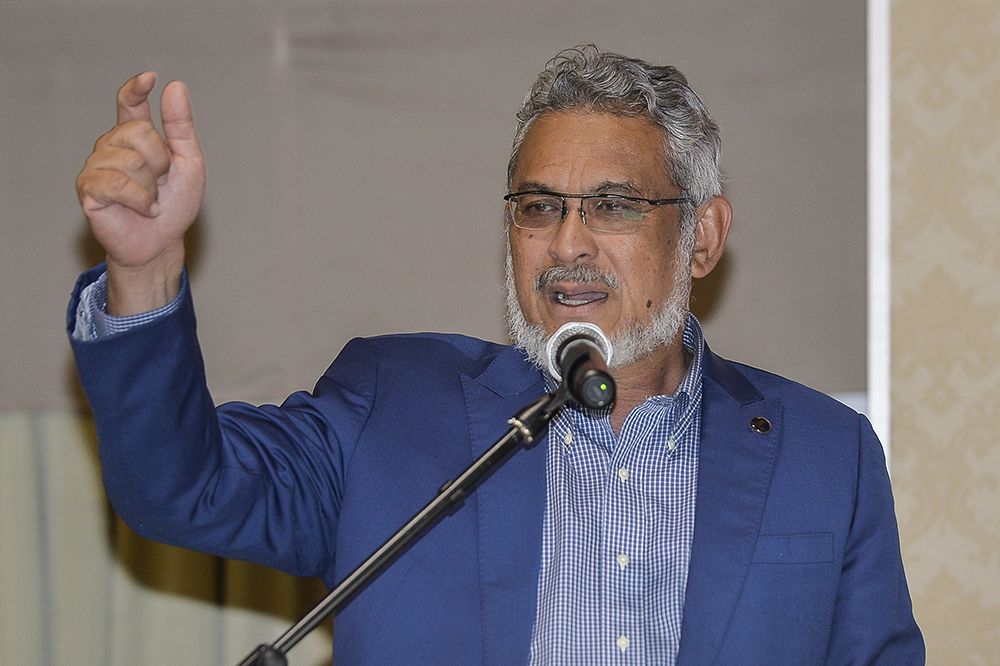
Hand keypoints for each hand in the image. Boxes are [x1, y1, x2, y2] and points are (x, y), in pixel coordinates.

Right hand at [76, 72, 205, 314]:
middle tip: (161, 184)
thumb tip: (175, 86)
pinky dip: (140, 200)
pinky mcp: (88, 188)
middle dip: (161, 161)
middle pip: (139, 131)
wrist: (161, 242)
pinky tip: (144, 210)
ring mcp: (96, 165)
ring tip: (150, 200)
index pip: (128, 103)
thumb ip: (181, 127)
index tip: (149, 78)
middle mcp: (111, 145)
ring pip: (130, 159)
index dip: (135, 89)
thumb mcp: (188, 163)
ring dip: (151, 186)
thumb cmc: (174, 204)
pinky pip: (118, 183)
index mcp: (135, 137)